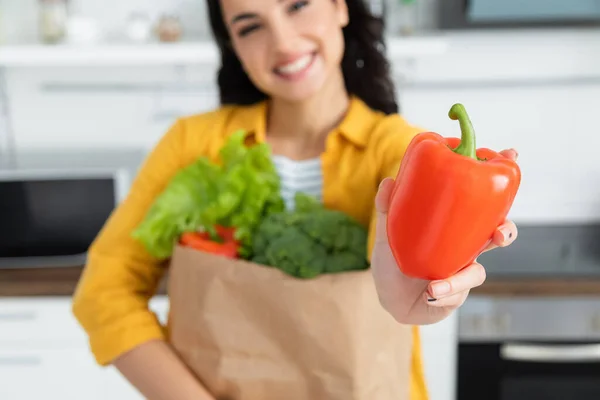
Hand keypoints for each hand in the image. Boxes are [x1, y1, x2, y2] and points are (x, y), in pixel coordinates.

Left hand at [371, 149, 518, 324]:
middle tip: (500, 232)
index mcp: (454, 226)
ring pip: (478, 271)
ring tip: (438, 283)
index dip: (499, 179)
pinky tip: (430, 293)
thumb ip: (387, 209)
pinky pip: (457, 292)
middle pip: (498, 234)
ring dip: (462, 278)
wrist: (389, 299)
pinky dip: (443, 292)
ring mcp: (463, 270)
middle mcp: (465, 246)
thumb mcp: (386, 234)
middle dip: (506, 232)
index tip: (512, 153)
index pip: (480, 202)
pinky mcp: (457, 293)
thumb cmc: (392, 262)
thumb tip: (389, 181)